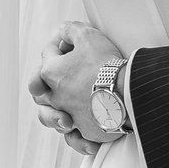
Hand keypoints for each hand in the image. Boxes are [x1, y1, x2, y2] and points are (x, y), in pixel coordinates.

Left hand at [27, 21, 124, 156]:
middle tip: (63, 76)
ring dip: (56, 112)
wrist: (128, 93)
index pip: (48, 54)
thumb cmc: (107, 65)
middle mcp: (55, 97)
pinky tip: (81, 130)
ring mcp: (69, 115)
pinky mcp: (85, 131)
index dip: (60, 45)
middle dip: (47, 82)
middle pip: (40, 90)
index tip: (73, 44)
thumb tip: (63, 30)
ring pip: (51, 117)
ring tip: (67, 107)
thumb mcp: (88, 36)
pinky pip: (73, 138)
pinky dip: (76, 137)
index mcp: (50, 72)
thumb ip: (71, 30)